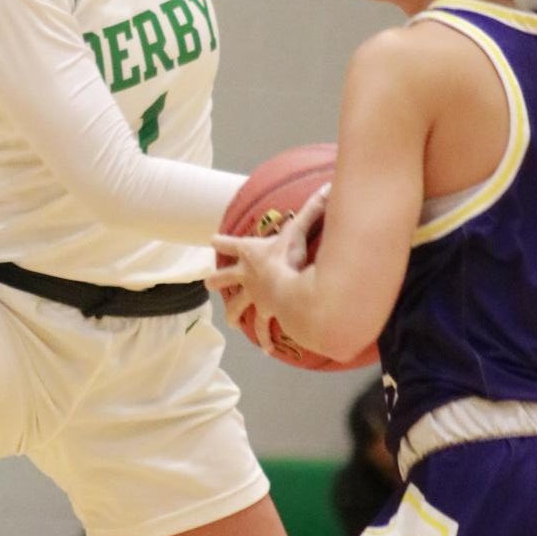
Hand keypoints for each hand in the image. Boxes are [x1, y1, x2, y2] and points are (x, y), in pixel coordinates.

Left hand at [208, 186, 327, 340]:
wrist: (287, 290)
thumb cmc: (288, 259)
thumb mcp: (298, 230)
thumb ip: (313, 209)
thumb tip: (328, 187)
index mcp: (251, 253)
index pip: (231, 244)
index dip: (222, 241)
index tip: (211, 240)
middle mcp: (247, 276)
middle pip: (225, 278)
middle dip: (217, 279)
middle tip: (208, 283)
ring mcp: (254, 297)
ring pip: (239, 306)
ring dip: (233, 313)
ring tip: (229, 322)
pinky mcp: (265, 313)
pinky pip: (264, 327)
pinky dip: (266, 338)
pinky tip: (266, 349)